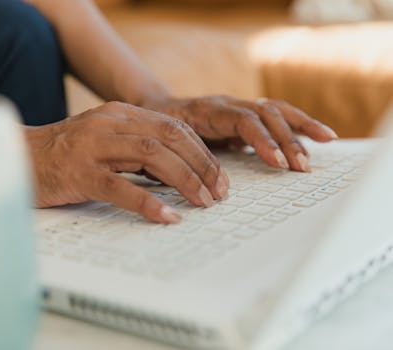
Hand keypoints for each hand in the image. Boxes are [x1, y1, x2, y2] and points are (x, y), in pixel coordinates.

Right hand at [25, 102, 228, 223]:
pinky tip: (167, 217)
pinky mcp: (79, 173)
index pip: (173, 126)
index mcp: (119, 113)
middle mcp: (109, 124)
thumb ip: (136, 146)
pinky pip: (121, 187)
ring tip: (202, 202)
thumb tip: (178, 169)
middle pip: (169, 137)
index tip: (218, 177)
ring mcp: (93, 147)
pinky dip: (148, 203)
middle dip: (202, 165)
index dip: (202, 152)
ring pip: (152, 156)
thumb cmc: (65, 154)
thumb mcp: (105, 139)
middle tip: (218, 192)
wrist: (18, 157)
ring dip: (184, 180)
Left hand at [144, 95, 337, 171]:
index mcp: (207, 110)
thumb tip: (202, 187)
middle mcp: (227, 105)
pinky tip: (319, 135)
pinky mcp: (246, 115)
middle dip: (286, 140)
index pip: (244, 121)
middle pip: (265, 114)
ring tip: (325, 142)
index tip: (276, 163)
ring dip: (300, 128)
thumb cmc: (159, 129)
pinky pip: (276, 115)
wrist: (157, 109)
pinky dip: (299, 124)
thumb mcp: (165, 145)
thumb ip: (183, 160)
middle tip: (300, 166)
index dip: (262, 141)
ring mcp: (238, 107)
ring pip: (275, 110)